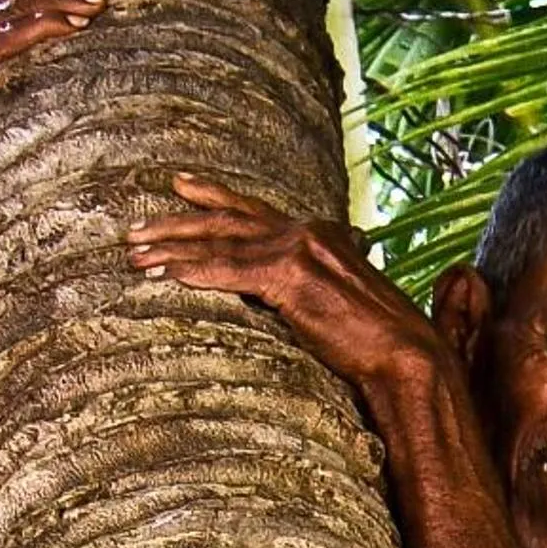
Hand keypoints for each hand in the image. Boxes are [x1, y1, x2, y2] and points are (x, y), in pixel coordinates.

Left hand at [127, 174, 444, 392]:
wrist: (411, 360)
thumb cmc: (386, 346)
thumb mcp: (350, 304)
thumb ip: (325, 287)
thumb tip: (310, 290)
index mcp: (322, 235)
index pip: (257, 210)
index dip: (215, 198)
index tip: (182, 187)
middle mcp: (309, 232)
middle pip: (229, 219)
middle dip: (178, 222)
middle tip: (137, 228)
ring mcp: (301, 250)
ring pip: (220, 242)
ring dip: (172, 249)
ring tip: (135, 254)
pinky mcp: (292, 277)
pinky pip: (228, 271)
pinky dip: (191, 271)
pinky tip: (160, 275)